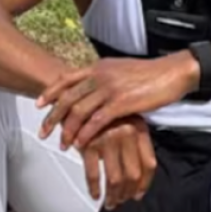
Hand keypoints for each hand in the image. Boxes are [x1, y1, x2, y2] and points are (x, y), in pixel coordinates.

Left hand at [37, 54, 197, 149]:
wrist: (172, 72)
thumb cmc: (149, 74)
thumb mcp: (120, 70)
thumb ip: (103, 77)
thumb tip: (91, 87)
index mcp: (98, 67)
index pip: (66, 79)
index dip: (50, 92)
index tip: (38, 105)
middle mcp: (100, 76)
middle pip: (67, 97)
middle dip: (52, 117)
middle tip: (43, 131)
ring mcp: (109, 89)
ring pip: (78, 111)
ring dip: (67, 130)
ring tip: (62, 143)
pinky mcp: (121, 103)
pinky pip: (96, 121)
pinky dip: (85, 134)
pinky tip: (80, 144)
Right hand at [82, 115, 157, 209]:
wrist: (76, 97)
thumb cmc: (101, 113)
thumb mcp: (124, 121)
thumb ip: (134, 143)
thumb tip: (137, 177)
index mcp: (139, 128)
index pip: (149, 163)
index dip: (144, 183)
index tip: (138, 194)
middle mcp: (126, 133)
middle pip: (133, 174)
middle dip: (127, 192)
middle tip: (122, 201)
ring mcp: (108, 139)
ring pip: (115, 178)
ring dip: (113, 195)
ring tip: (111, 203)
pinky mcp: (89, 144)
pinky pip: (94, 174)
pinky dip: (94, 188)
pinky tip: (95, 194)